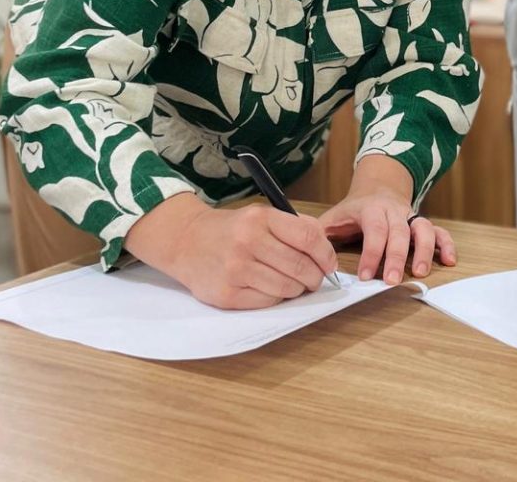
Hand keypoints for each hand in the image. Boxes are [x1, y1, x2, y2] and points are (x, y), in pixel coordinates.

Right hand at [126, 193, 337, 309]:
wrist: (186, 241)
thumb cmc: (231, 229)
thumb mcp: (260, 215)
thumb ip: (294, 227)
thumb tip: (326, 251)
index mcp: (261, 218)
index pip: (309, 238)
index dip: (326, 255)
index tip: (330, 264)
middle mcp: (248, 242)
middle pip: (300, 266)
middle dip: (315, 277)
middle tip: (315, 279)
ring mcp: (236, 269)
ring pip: (287, 287)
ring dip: (297, 289)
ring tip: (292, 283)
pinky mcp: (227, 294)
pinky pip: (267, 301)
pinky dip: (276, 297)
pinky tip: (269, 287)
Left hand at [319, 156, 456, 283]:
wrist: (378, 187)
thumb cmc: (354, 209)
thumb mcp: (334, 216)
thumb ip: (321, 233)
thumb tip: (303, 250)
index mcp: (371, 209)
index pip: (374, 230)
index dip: (371, 253)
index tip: (366, 276)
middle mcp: (395, 211)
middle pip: (399, 232)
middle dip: (396, 257)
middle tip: (392, 280)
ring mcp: (411, 217)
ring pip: (423, 229)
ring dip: (424, 250)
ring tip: (421, 272)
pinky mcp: (423, 224)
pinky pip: (439, 231)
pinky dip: (447, 245)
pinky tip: (449, 261)